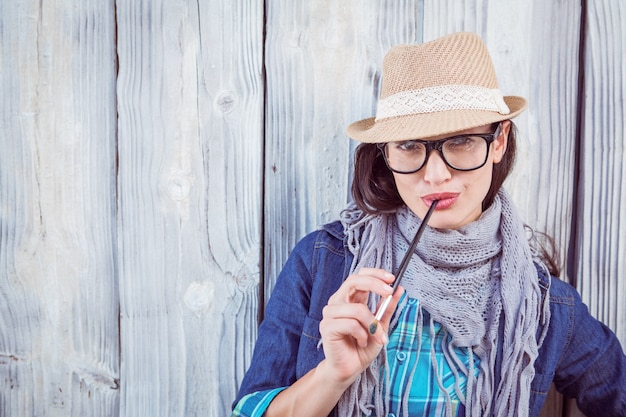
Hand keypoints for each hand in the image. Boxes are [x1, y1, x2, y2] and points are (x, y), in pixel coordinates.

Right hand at [318, 267, 403, 385]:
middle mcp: (338, 302)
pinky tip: (361, 342)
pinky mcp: (327, 327)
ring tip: (376, 337)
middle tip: (389, 292)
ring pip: (358, 309)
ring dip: (372, 325)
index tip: (391, 278)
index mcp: (349, 298)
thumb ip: (387, 307)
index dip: (374, 273)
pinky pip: (351, 324)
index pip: (359, 276)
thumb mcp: (381, 325)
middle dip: (374, 284)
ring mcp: (330, 314)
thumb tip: (400, 289)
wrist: (350, 368)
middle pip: (353, 281)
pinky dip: (362, 335)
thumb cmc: (362, 347)